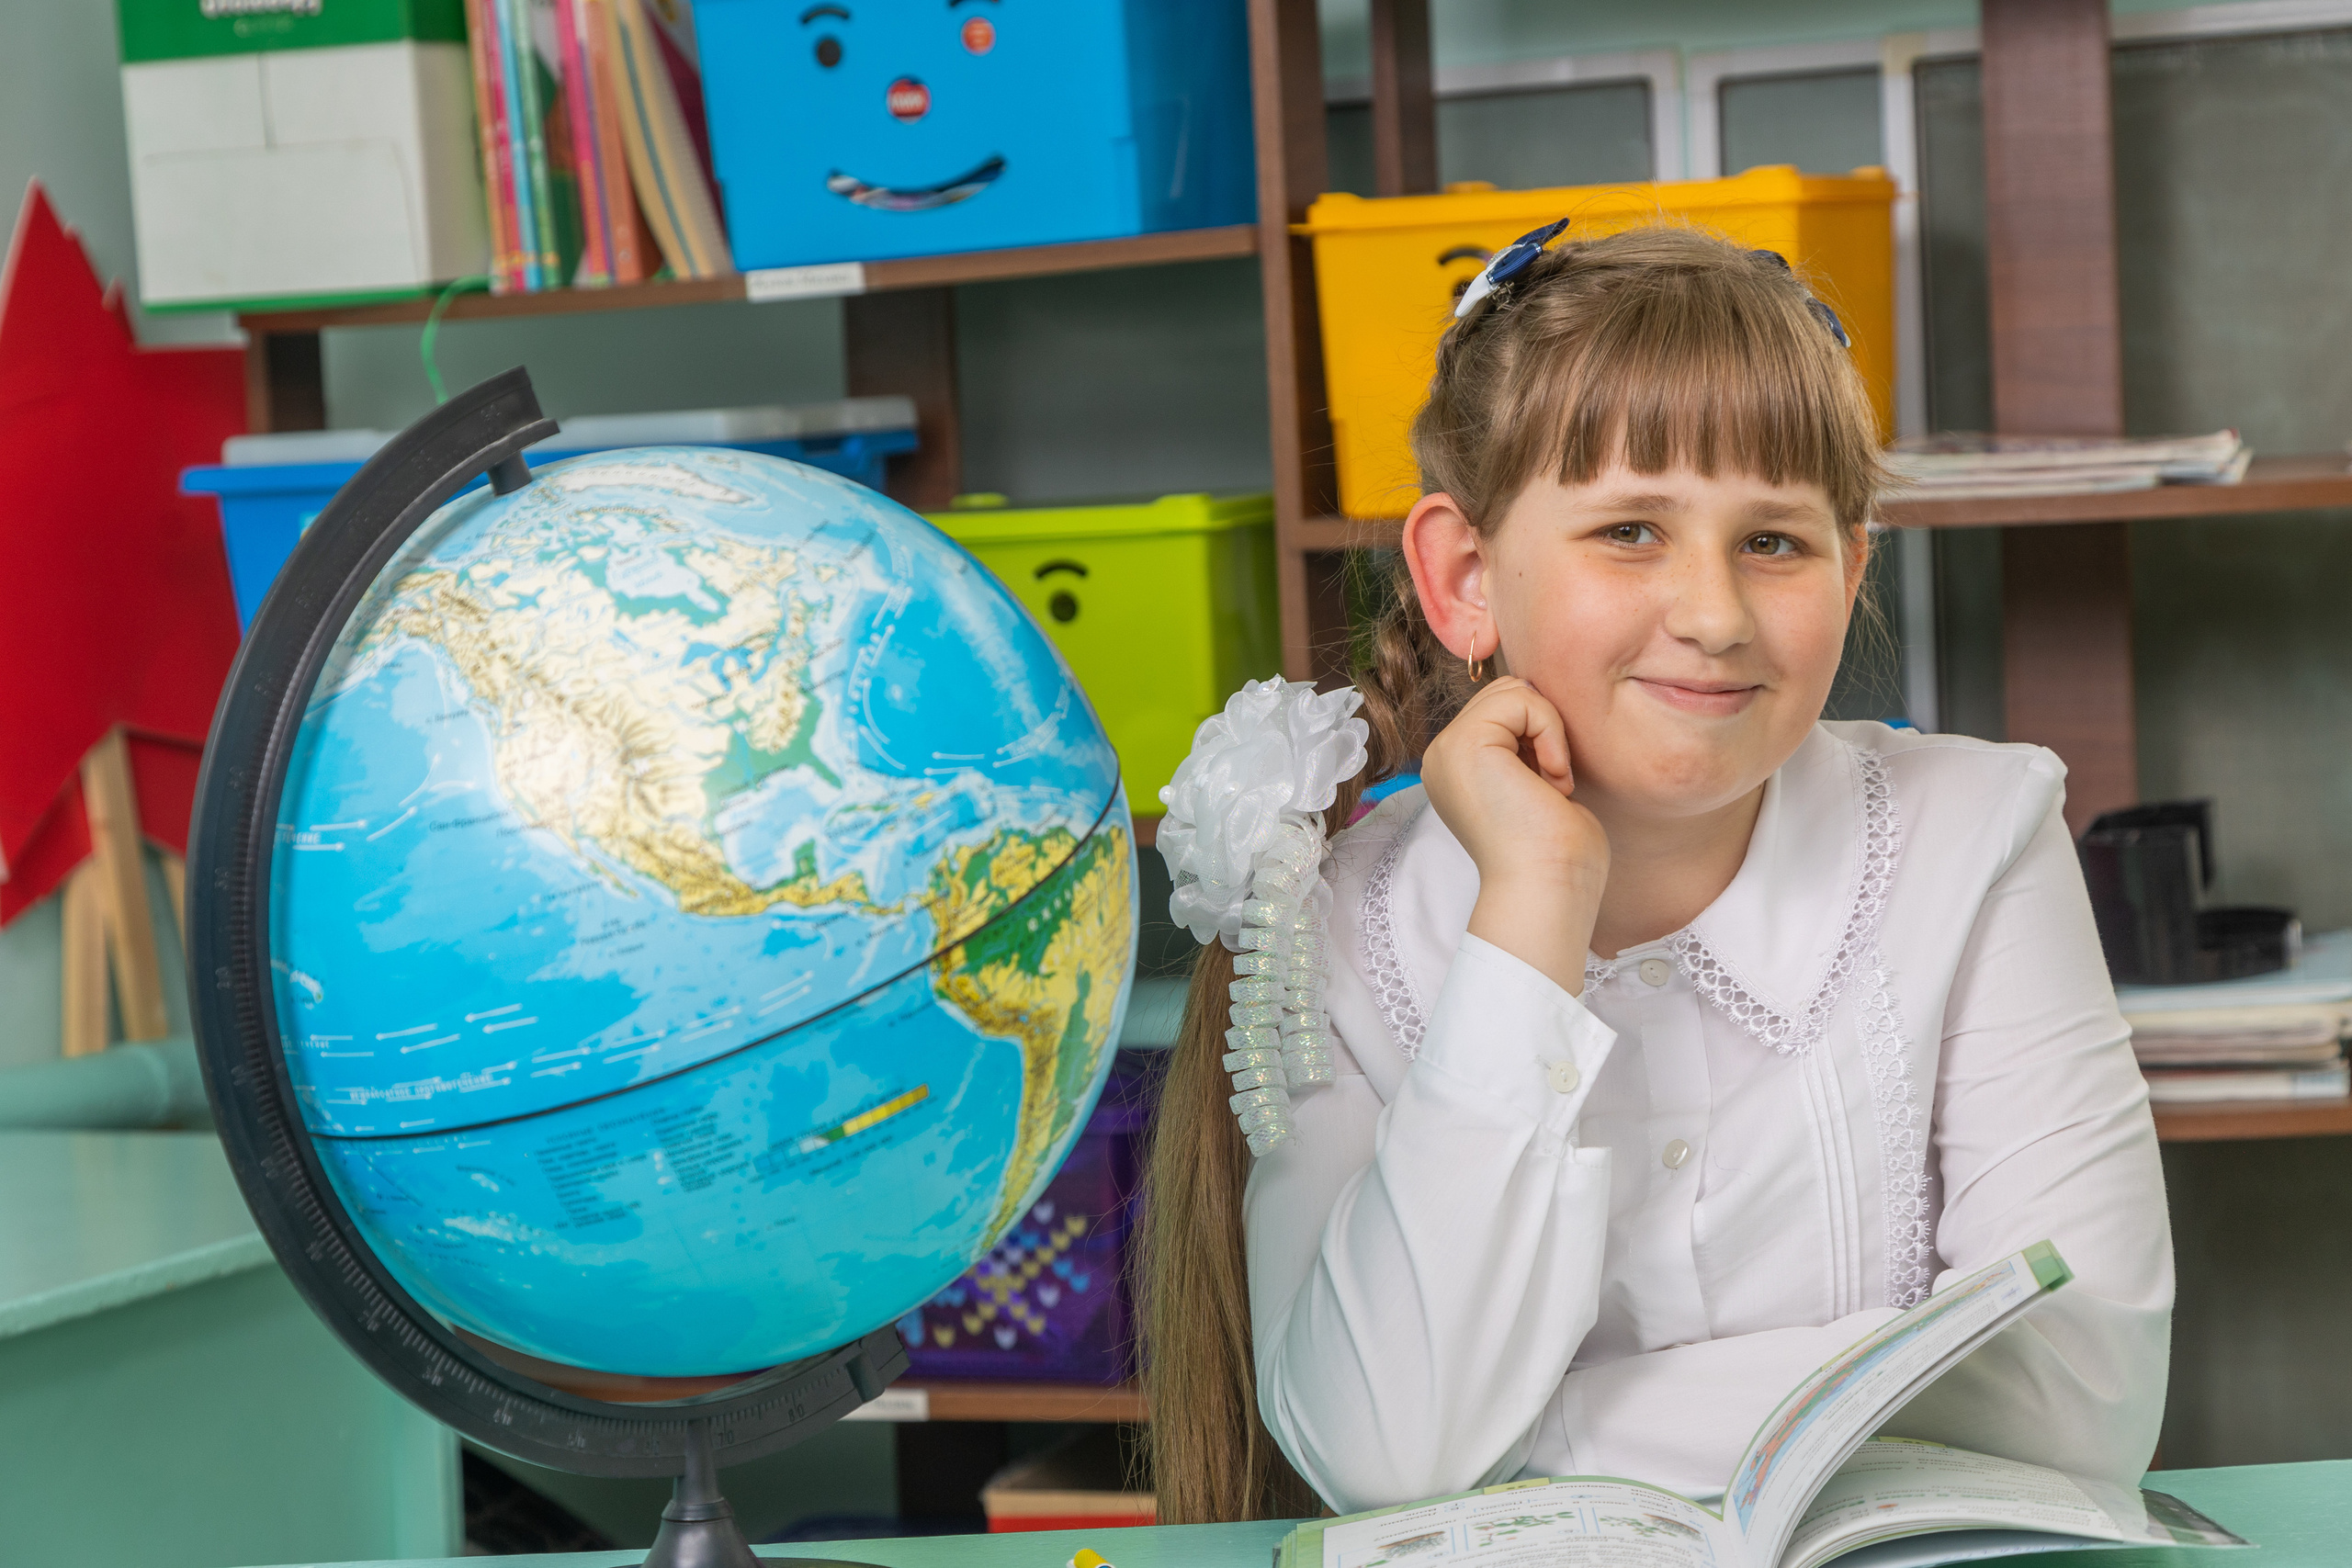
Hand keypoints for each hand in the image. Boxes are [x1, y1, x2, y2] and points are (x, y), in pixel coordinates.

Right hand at [1419, 677, 1607, 993]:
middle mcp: (1443, 756)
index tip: (1548, 787)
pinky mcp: (1465, 743)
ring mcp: (1447, 749)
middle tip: (1550, 783)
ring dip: (1548, 731)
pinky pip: (1522, 700)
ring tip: (1549, 783)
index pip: (1503, 709)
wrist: (1547, 889)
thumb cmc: (1556, 853)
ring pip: (1514, 691)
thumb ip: (1524, 744)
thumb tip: (1537, 697)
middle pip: (1506, 691)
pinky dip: (1551, 733)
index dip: (1539, 734)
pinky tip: (1552, 779)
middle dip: (1542, 727)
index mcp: (1457, 768)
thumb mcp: (1533, 783)